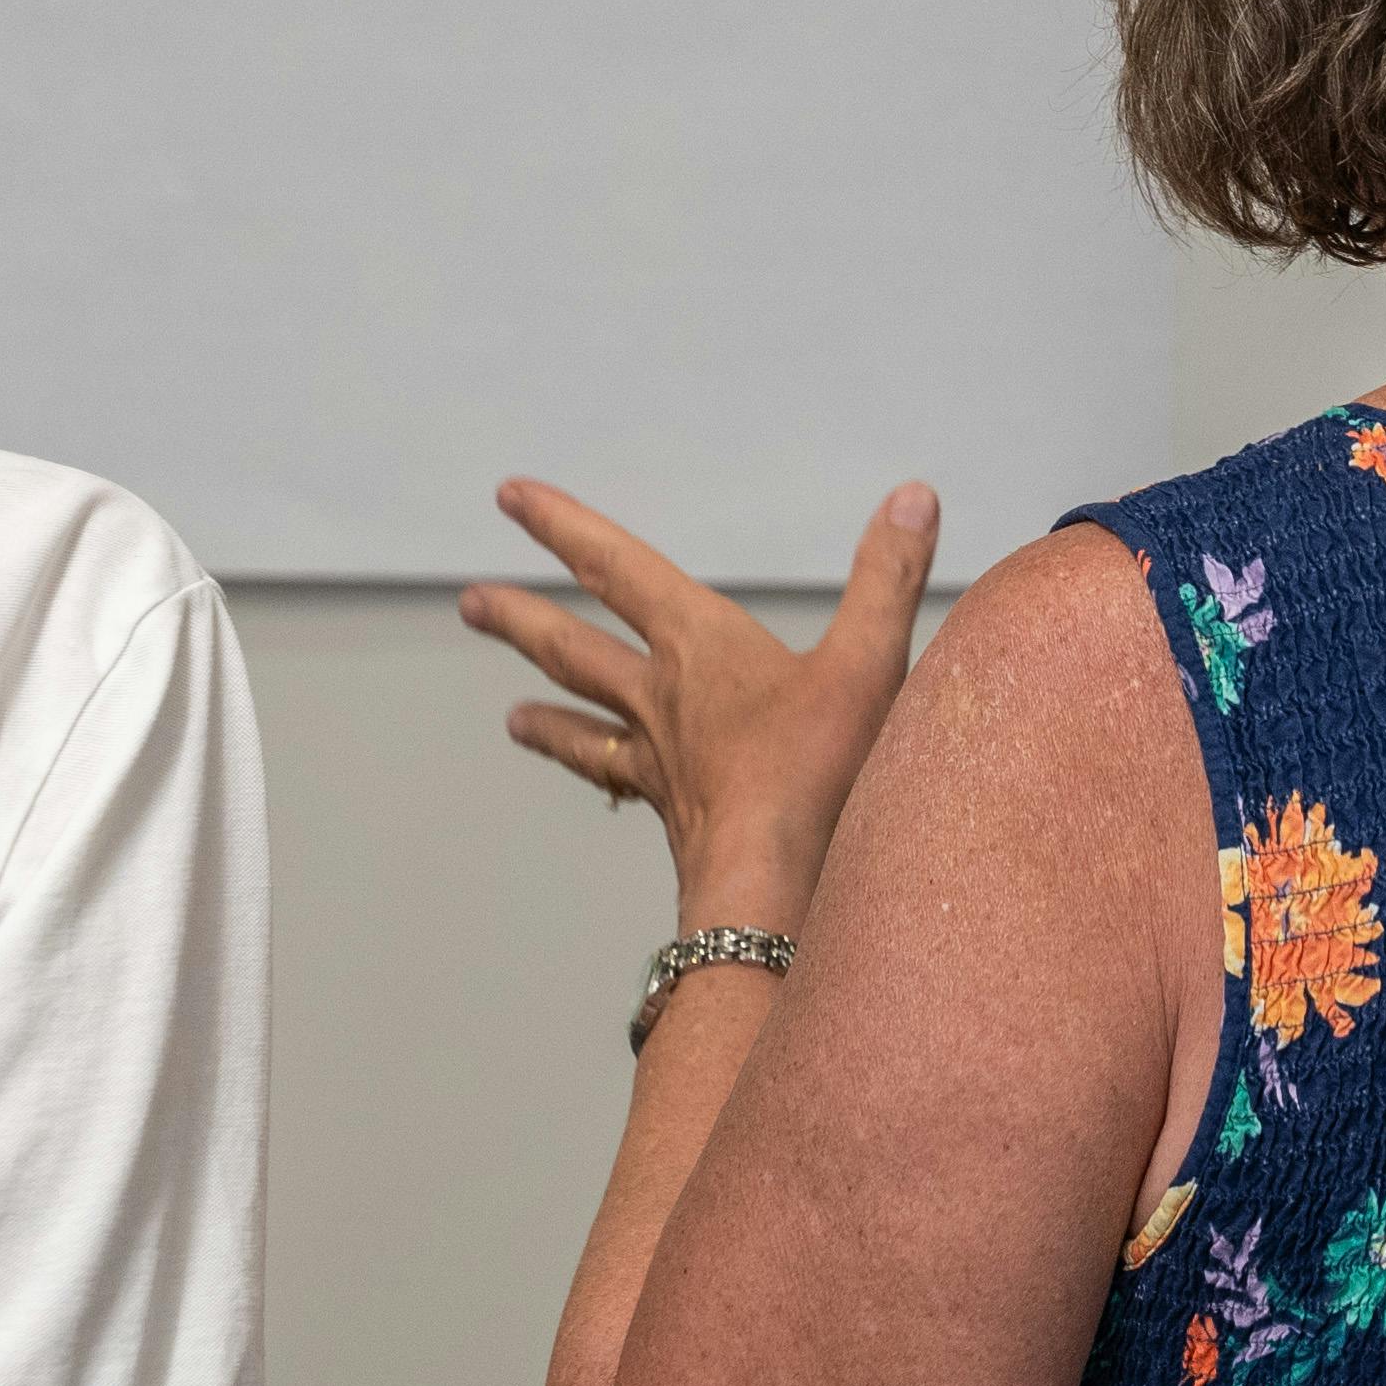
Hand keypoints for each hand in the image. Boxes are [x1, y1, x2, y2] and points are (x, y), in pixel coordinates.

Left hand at [468, 478, 941, 925]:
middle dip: (523, 619)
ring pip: (583, 725)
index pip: (616, 568)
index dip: (564, 525)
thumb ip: (887, 577)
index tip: (510, 496)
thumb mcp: (867, 662)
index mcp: (698, 646)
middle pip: (573, 649)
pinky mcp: (673, 815)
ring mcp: (661, 762)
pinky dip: (604, 776)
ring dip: (546, 715)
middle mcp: (663, 698)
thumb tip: (913, 496)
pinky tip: (602, 784)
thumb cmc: (817, 774)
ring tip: (509, 720)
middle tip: (473, 603)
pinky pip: (622, 784)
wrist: (773, 889)